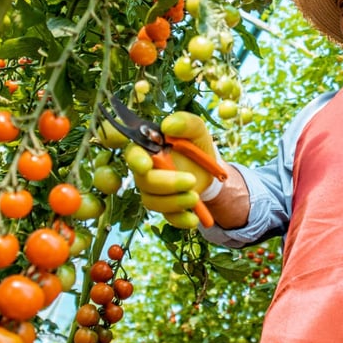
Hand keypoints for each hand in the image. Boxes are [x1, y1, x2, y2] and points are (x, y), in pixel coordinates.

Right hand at [134, 112, 221, 227]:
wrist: (209, 169)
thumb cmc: (196, 144)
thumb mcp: (196, 130)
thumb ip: (184, 122)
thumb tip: (168, 126)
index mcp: (148, 148)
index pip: (133, 153)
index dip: (136, 160)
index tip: (146, 165)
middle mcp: (146, 171)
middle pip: (145, 181)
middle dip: (167, 183)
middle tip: (191, 180)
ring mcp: (153, 191)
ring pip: (153, 201)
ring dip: (175, 201)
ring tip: (196, 196)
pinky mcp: (166, 207)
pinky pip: (167, 217)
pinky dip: (181, 219)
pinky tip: (194, 219)